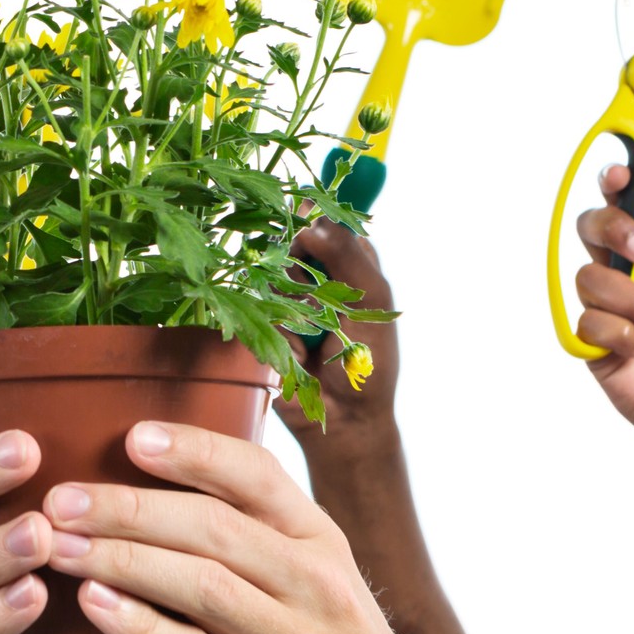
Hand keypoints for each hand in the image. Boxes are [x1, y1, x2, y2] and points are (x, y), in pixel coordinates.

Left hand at [44, 421, 486, 633]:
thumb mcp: (323, 584)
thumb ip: (258, 541)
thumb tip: (155, 492)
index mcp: (322, 542)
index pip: (256, 475)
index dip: (192, 449)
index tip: (131, 436)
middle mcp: (316, 586)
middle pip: (212, 527)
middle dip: (127, 507)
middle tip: (61, 500)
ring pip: (201, 586)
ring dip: (121, 561)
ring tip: (60, 548)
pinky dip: (141, 629)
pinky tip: (96, 607)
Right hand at [274, 219, 398, 455]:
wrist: (345, 416)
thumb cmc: (370, 360)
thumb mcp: (372, 297)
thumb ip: (345, 251)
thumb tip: (310, 217)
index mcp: (350, 264)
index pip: (327, 223)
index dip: (316, 224)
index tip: (310, 234)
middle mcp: (317, 277)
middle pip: (293, 243)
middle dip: (304, 268)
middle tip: (323, 299)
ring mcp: (288, 301)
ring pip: (274, 274)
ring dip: (296, 303)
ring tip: (316, 334)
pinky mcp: (265, 324)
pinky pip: (261, 309)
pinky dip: (284, 329)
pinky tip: (300, 350)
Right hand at [573, 162, 633, 465]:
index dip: (620, 184)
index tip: (620, 175)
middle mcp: (633, 276)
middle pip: (593, 227)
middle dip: (611, 229)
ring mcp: (610, 309)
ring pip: (589, 276)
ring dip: (630, 299)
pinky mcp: (593, 343)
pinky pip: (587, 321)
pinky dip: (619, 335)